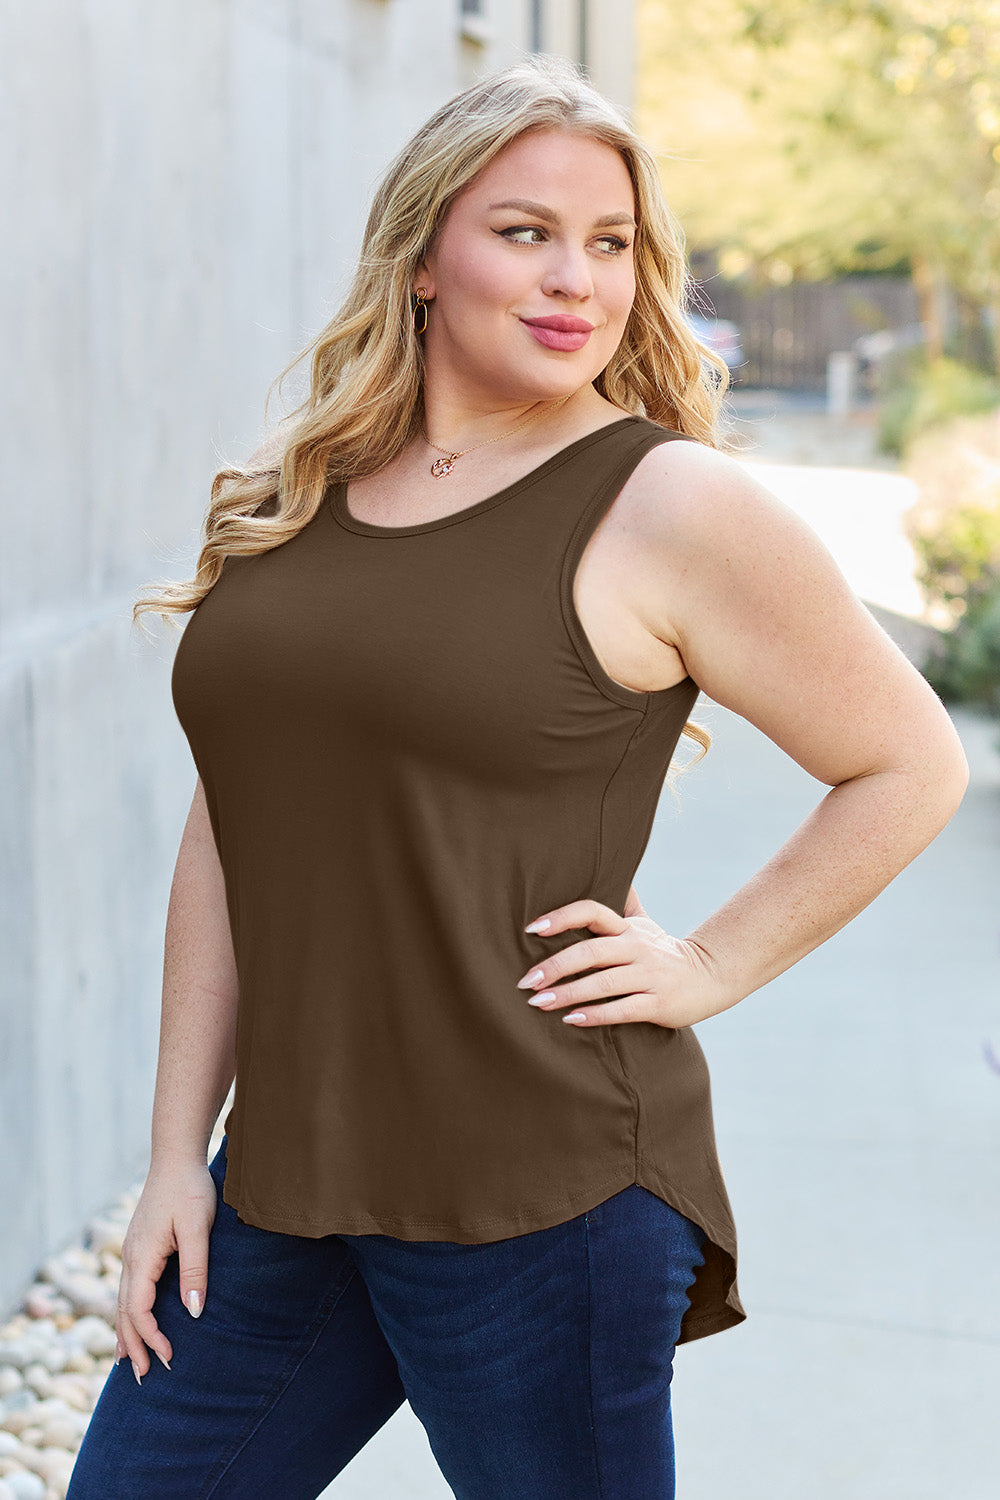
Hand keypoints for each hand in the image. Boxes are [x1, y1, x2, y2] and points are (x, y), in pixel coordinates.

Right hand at [115, 1159, 216, 1382]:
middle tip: (145, 1377)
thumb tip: (192, 1313)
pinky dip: (129, 1312)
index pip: (139, 1309)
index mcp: (142, 1257)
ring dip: (127, 1332)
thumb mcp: (197, 1230)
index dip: (151, 1336)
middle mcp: (131, 1257)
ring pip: (123, 1301)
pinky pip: (129, 1288)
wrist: (176, 1157)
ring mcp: (132, 1251)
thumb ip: (195, 1270)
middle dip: (134, 1345)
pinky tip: (134, 1320)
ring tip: (130, 1362)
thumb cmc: (190, 1190)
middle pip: (124, 1312)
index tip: (169, 1356)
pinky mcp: (140, 1246)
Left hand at [517, 892, 736, 1029]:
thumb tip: (608, 869)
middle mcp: (637, 948)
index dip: (561, 917)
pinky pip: (623, 1010)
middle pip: (591, 952)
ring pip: (603, 983)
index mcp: (628, 928)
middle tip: (526, 981)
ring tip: (539, 1003)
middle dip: (555, 966)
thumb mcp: (644, 923)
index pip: (592, 912)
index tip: (531, 929)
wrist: (710, 976)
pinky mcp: (659, 1004)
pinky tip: (572, 1020)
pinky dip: (596, 1015)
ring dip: (568, 994)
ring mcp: (649, 976)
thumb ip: (622, 902)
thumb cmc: (664, 951)